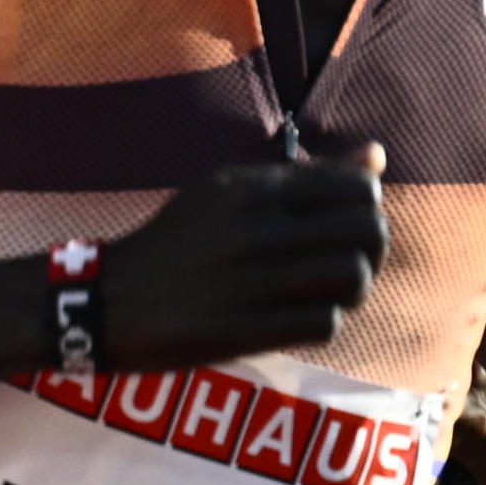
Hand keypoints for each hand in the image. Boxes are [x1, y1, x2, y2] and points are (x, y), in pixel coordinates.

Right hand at [103, 142, 392, 373]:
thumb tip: (378, 156)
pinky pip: (323, 323)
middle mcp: (255, 227)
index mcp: (252, 188)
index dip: (367, 212)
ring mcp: (250, 279)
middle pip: (368, 232)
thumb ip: (305, 177)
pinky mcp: (243, 328)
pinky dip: (322, 324)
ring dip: (352, 292)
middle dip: (371, 252)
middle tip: (346, 266)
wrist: (107, 302)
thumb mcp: (229, 194)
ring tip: (326, 296)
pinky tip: (297, 320)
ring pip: (353, 277)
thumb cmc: (177, 245)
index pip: (358, 188)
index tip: (344, 229)